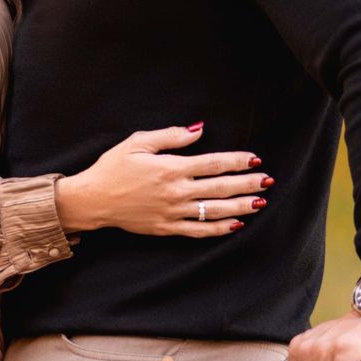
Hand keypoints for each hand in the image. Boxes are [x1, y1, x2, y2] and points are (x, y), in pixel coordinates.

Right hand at [55, 125, 271, 238]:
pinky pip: (199, 231)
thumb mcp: (137, 143)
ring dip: (240, 206)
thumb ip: (170, 136)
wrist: (92, 200)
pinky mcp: (166, 228)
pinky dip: (219, 229)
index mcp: (170, 168)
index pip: (213, 164)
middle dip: (247, 183)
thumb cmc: (112, 168)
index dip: (237, 161)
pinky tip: (236, 225)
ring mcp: (172, 213)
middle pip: (220, 188)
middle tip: (268, 180)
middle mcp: (176, 192)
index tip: (255, 159)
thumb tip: (198, 130)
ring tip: (260, 202)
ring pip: (214, 211)